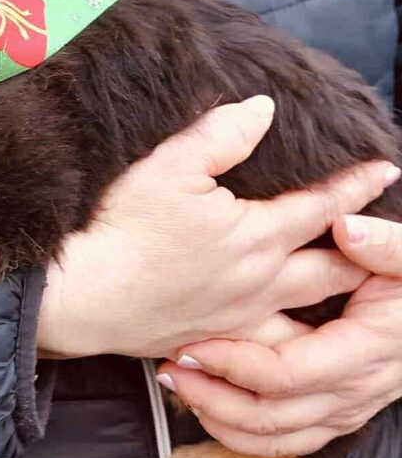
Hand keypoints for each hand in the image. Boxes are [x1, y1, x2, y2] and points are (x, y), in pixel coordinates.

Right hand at [37, 96, 395, 359]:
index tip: (386, 169)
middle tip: (387, 241)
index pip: (321, 206)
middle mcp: (260, 281)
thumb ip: (221, 133)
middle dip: (365, 250)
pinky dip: (298, 345)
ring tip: (355, 288)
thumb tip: (263, 109)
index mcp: (255, 235)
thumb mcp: (168, 164)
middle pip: (332, 268)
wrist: (85, 293)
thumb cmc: (124, 227)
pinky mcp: (215, 339)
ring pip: (310, 312)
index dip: (355, 185)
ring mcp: (240, 317)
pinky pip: (273, 349)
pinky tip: (300, 342)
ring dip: (340, 298)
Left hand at [156, 215, 401, 457]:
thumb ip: (383, 243)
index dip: (235, 363)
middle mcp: (356, 386)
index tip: (193, 344)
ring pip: (274, 434)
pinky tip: (207, 409)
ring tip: (179, 385)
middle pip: (271, 413)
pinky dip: (241, 432)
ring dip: (219, 415)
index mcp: (366, 348)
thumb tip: (347, 228)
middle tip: (171, 367)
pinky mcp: (336, 410)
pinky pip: (286, 439)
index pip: (288, 372)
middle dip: (213, 394)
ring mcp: (346, 405)